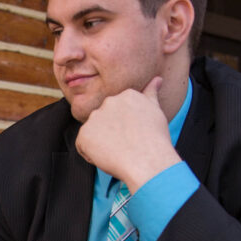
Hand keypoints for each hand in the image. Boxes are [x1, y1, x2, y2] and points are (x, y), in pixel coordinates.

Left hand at [75, 77, 179, 191]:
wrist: (147, 160)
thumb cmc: (155, 139)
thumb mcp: (156, 111)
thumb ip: (151, 93)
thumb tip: (157, 79)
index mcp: (126, 95)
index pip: (118, 111)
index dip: (126, 127)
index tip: (135, 135)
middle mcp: (109, 102)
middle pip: (105, 120)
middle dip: (112, 132)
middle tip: (127, 144)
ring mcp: (95, 117)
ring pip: (93, 133)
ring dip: (101, 143)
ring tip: (119, 151)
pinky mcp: (84, 134)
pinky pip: (83, 146)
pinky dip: (91, 154)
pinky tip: (108, 157)